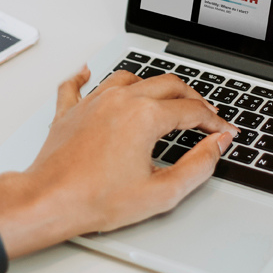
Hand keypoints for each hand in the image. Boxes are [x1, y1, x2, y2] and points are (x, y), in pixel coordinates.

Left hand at [0, 67, 238, 257]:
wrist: (50, 200)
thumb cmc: (96, 199)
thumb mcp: (161, 192)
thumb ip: (198, 165)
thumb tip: (217, 144)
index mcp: (144, 116)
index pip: (191, 111)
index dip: (213, 121)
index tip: (223, 129)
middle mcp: (120, 100)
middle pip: (167, 85)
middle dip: (191, 97)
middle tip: (203, 112)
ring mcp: (92, 102)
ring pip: (129, 78)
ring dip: (151, 85)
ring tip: (164, 96)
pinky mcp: (69, 111)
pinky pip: (77, 84)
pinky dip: (85, 77)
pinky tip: (87, 72)